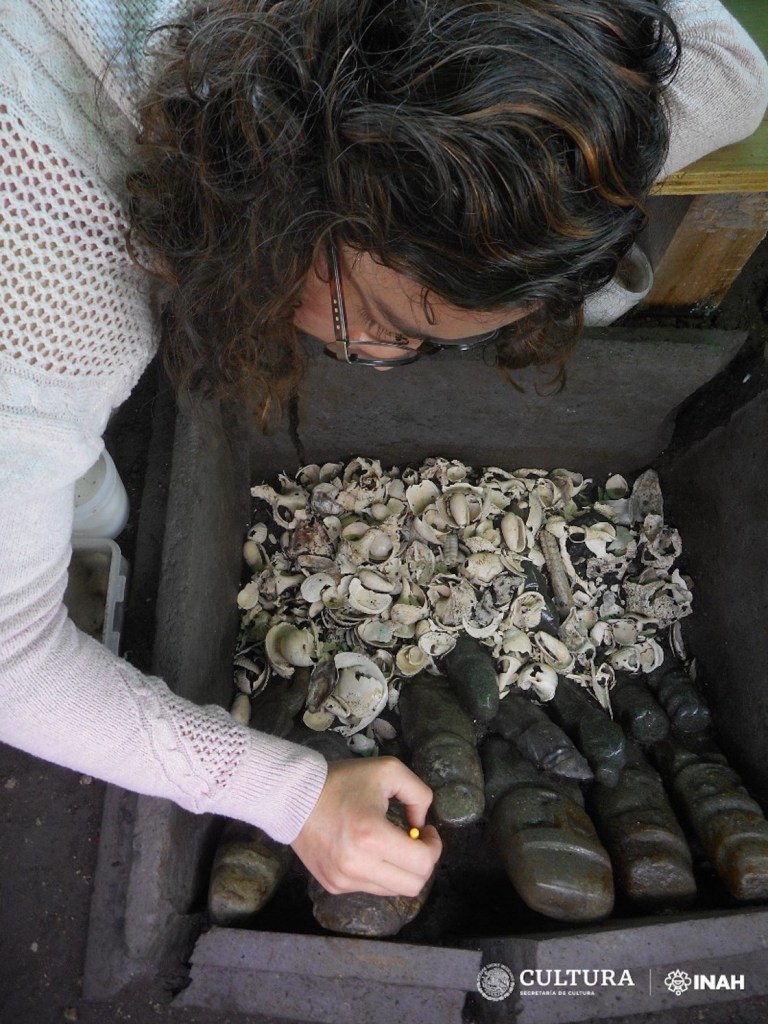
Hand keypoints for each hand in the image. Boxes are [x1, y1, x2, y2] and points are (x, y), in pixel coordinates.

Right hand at [291, 756, 441, 896]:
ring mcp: (343, 880)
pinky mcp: (333, 885)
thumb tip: (421, 825)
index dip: (433, 847)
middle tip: (414, 840)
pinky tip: (369, 850)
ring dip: (400, 869)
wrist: (292, 795)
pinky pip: (370, 888)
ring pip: (393, 890)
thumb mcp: (388, 770)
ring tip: (390, 844)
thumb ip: (419, 794)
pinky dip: (378, 872)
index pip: (423, 863)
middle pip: (413, 885)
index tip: (425, 830)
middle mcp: (357, 866)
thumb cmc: (341, 780)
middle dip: (422, 862)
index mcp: (372, 837)